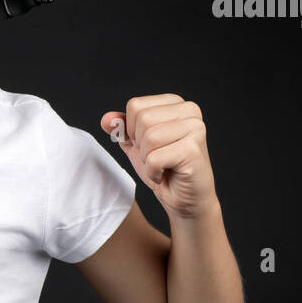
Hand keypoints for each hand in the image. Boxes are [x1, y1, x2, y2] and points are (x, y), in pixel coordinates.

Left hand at [100, 94, 216, 219]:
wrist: (185, 198)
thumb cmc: (164, 169)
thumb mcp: (135, 145)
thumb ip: (120, 128)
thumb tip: (106, 119)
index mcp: (175, 103)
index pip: (135, 105)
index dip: (132, 130)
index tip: (149, 145)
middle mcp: (189, 110)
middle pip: (142, 119)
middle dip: (141, 145)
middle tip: (156, 157)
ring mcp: (195, 128)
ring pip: (149, 137)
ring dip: (147, 159)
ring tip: (162, 165)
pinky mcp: (193, 150)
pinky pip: (155, 158)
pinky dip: (153, 172)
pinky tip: (166, 174)